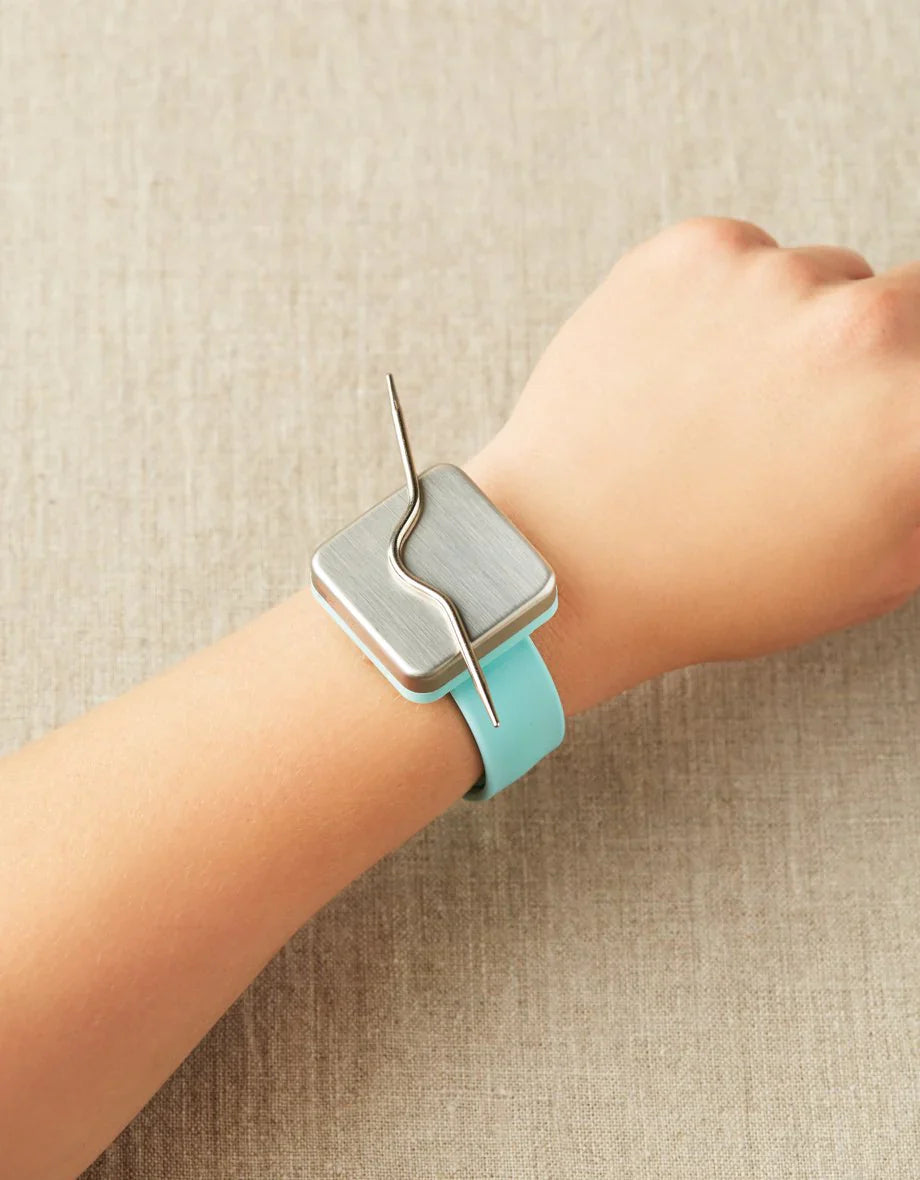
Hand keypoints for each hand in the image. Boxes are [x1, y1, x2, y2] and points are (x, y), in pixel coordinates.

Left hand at [467, 218, 919, 714]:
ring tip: (730, 407)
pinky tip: (685, 376)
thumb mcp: (874, 570)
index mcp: (913, 413)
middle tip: (810, 417)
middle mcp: (856, 331)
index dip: (908, 389)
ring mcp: (767, 281)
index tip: (880, 407)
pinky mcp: (691, 255)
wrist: (568, 560)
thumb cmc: (712, 583)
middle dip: (877, 353)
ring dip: (797, 326)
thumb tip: (916, 426)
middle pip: (909, 300)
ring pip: (822, 277)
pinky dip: (725, 303)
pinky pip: (744, 258)